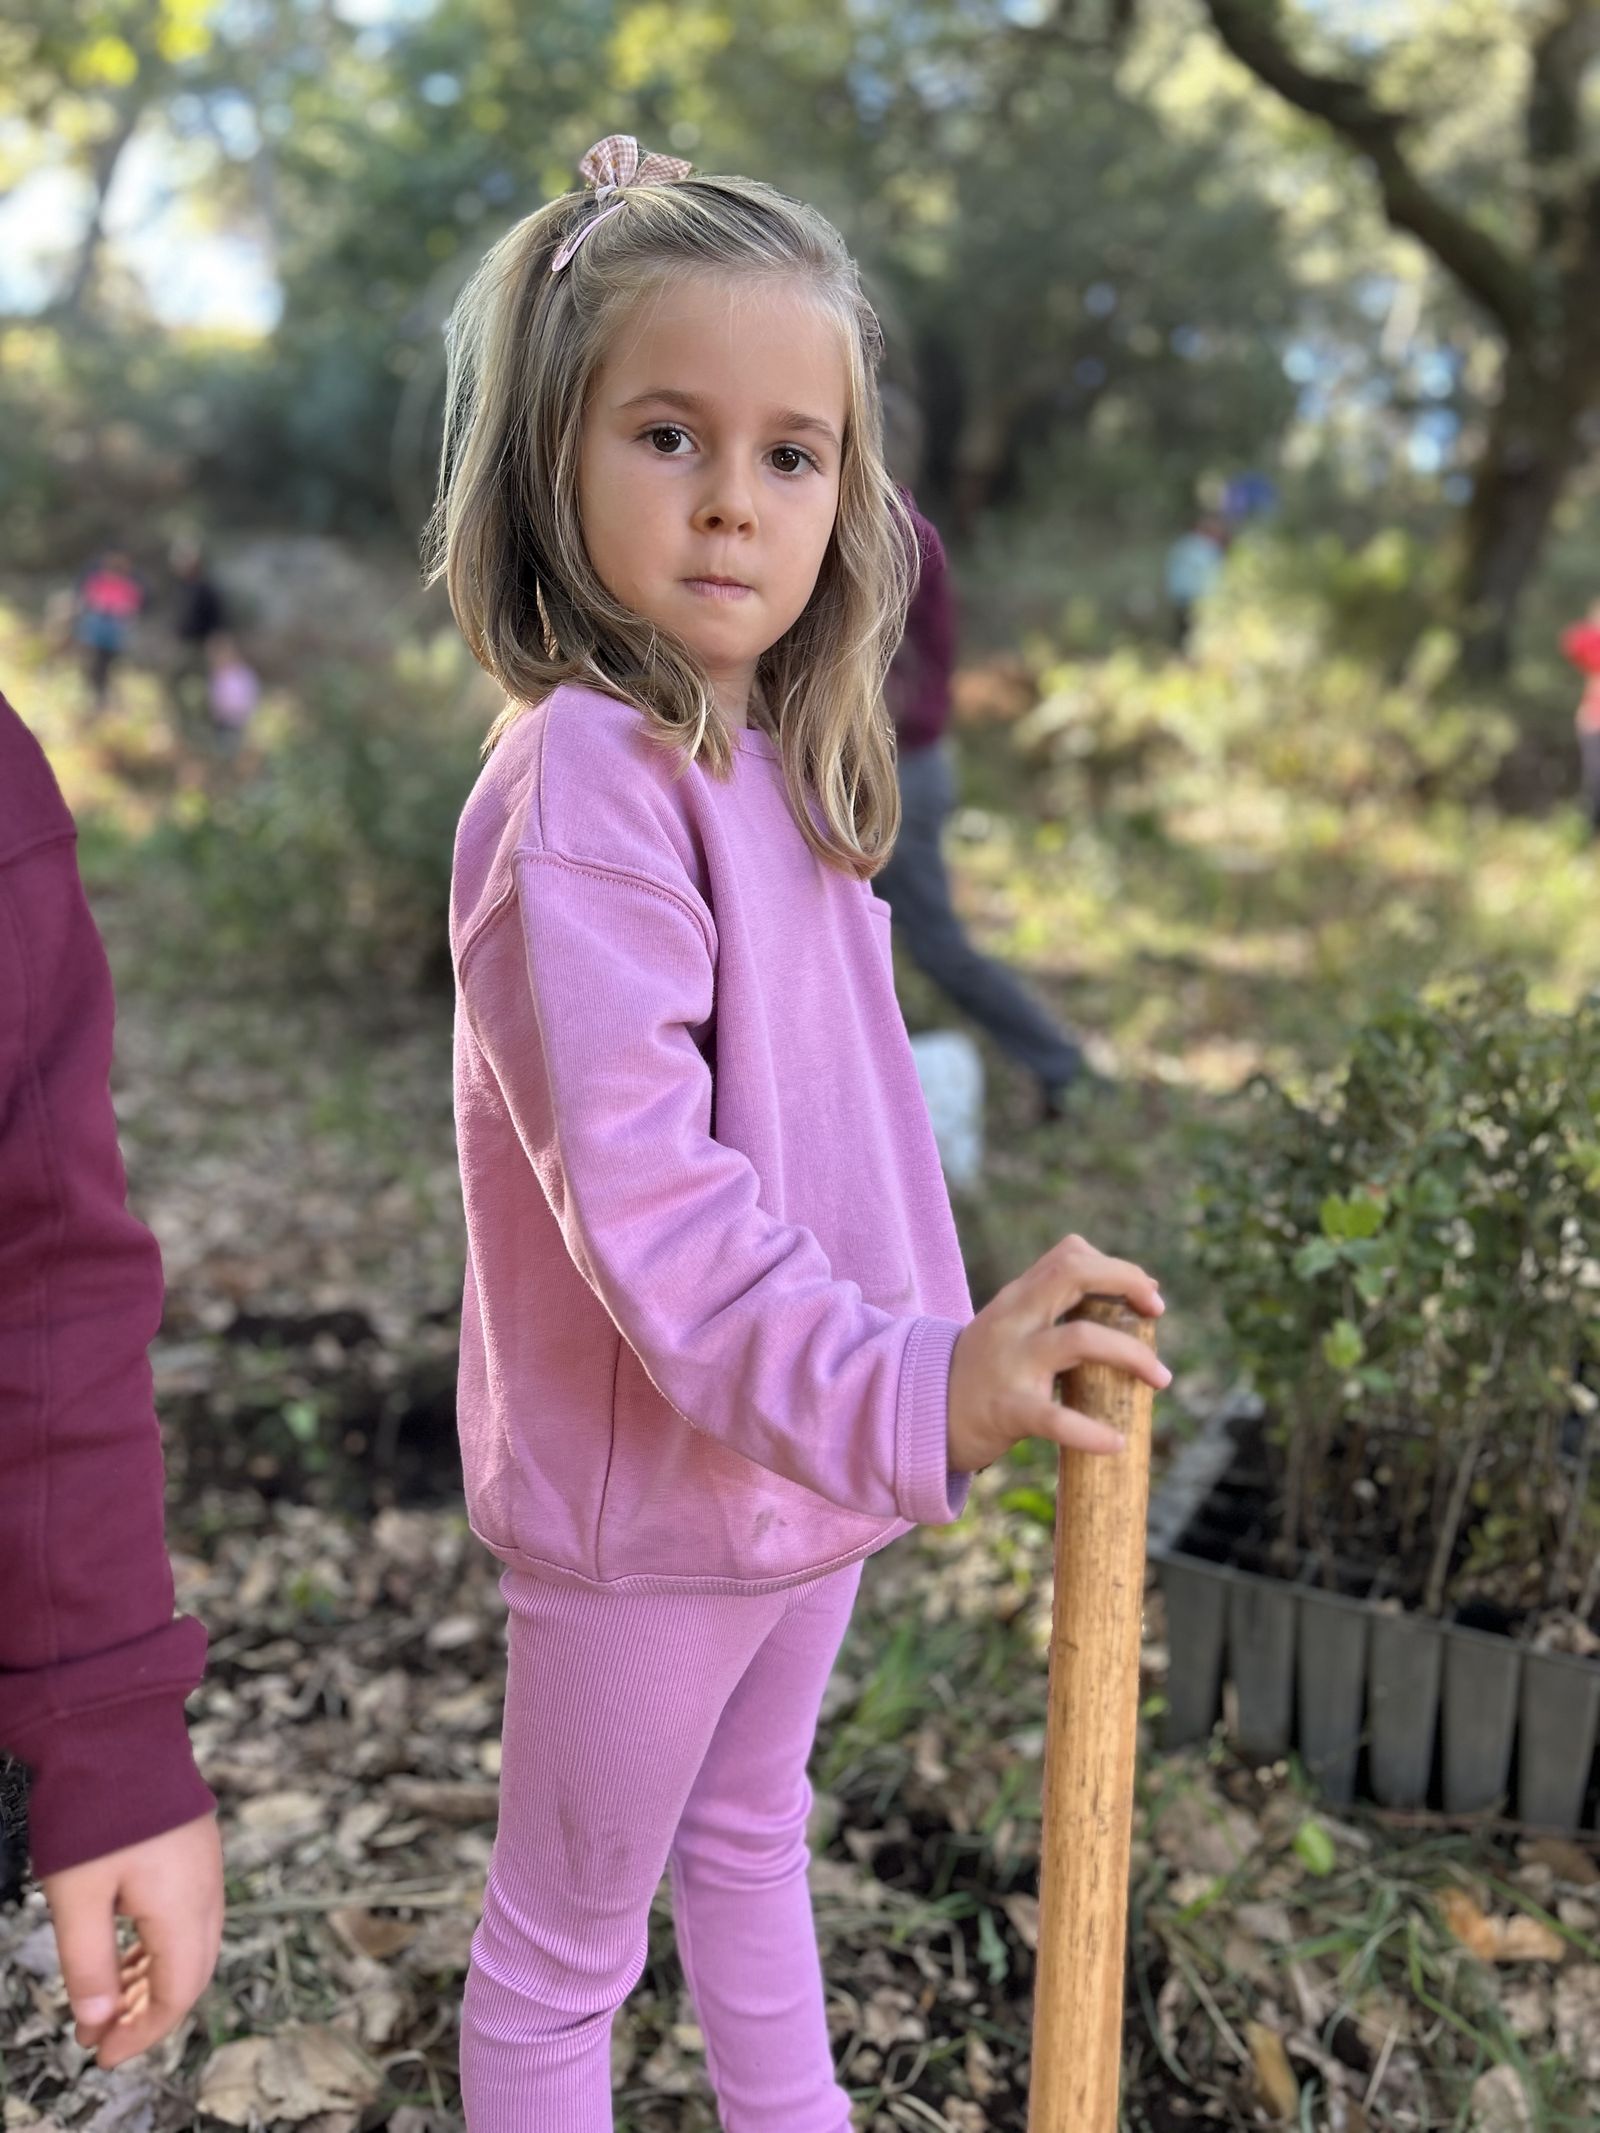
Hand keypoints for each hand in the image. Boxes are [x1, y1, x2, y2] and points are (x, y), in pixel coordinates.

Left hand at [40, 1811, 222, 2069]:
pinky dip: (159, 1944)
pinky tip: (125, 1949)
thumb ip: (88, 1963)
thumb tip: (95, 2019)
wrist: (118, 1726)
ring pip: (192, 1942)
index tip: (100, 2053)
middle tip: (100, 2033)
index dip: (141, 2032)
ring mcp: (204, 1863)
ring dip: (151, 1978)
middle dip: (147, 2011)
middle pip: (191, 1971)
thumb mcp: (77, 1896)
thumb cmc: (96, 1808)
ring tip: (106, 1997)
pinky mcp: (193, 1846)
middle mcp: (206, 1888)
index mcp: (185, 1906)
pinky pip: (188, 1912)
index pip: (177, 1993)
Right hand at [947, 1232, 1167, 1474]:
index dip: (1116, 1267)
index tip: (1147, 1295)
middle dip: (1126, 1282)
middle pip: (1073, 1273)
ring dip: (1132, 1355)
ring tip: (1160, 1379)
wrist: (920, 1416)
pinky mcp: (1007, 1409)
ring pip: (1079, 1339)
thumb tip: (1119, 1307)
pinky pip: (1055, 1417)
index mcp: (1016, 1299)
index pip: (1069, 1255)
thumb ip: (1047, 1312)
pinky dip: (1090, 1431)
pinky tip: (1115, 1442)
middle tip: (1157, 1312)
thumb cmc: (979, 1374)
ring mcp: (1010, 1362)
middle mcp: (1013, 1320)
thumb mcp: (1006, 1328)